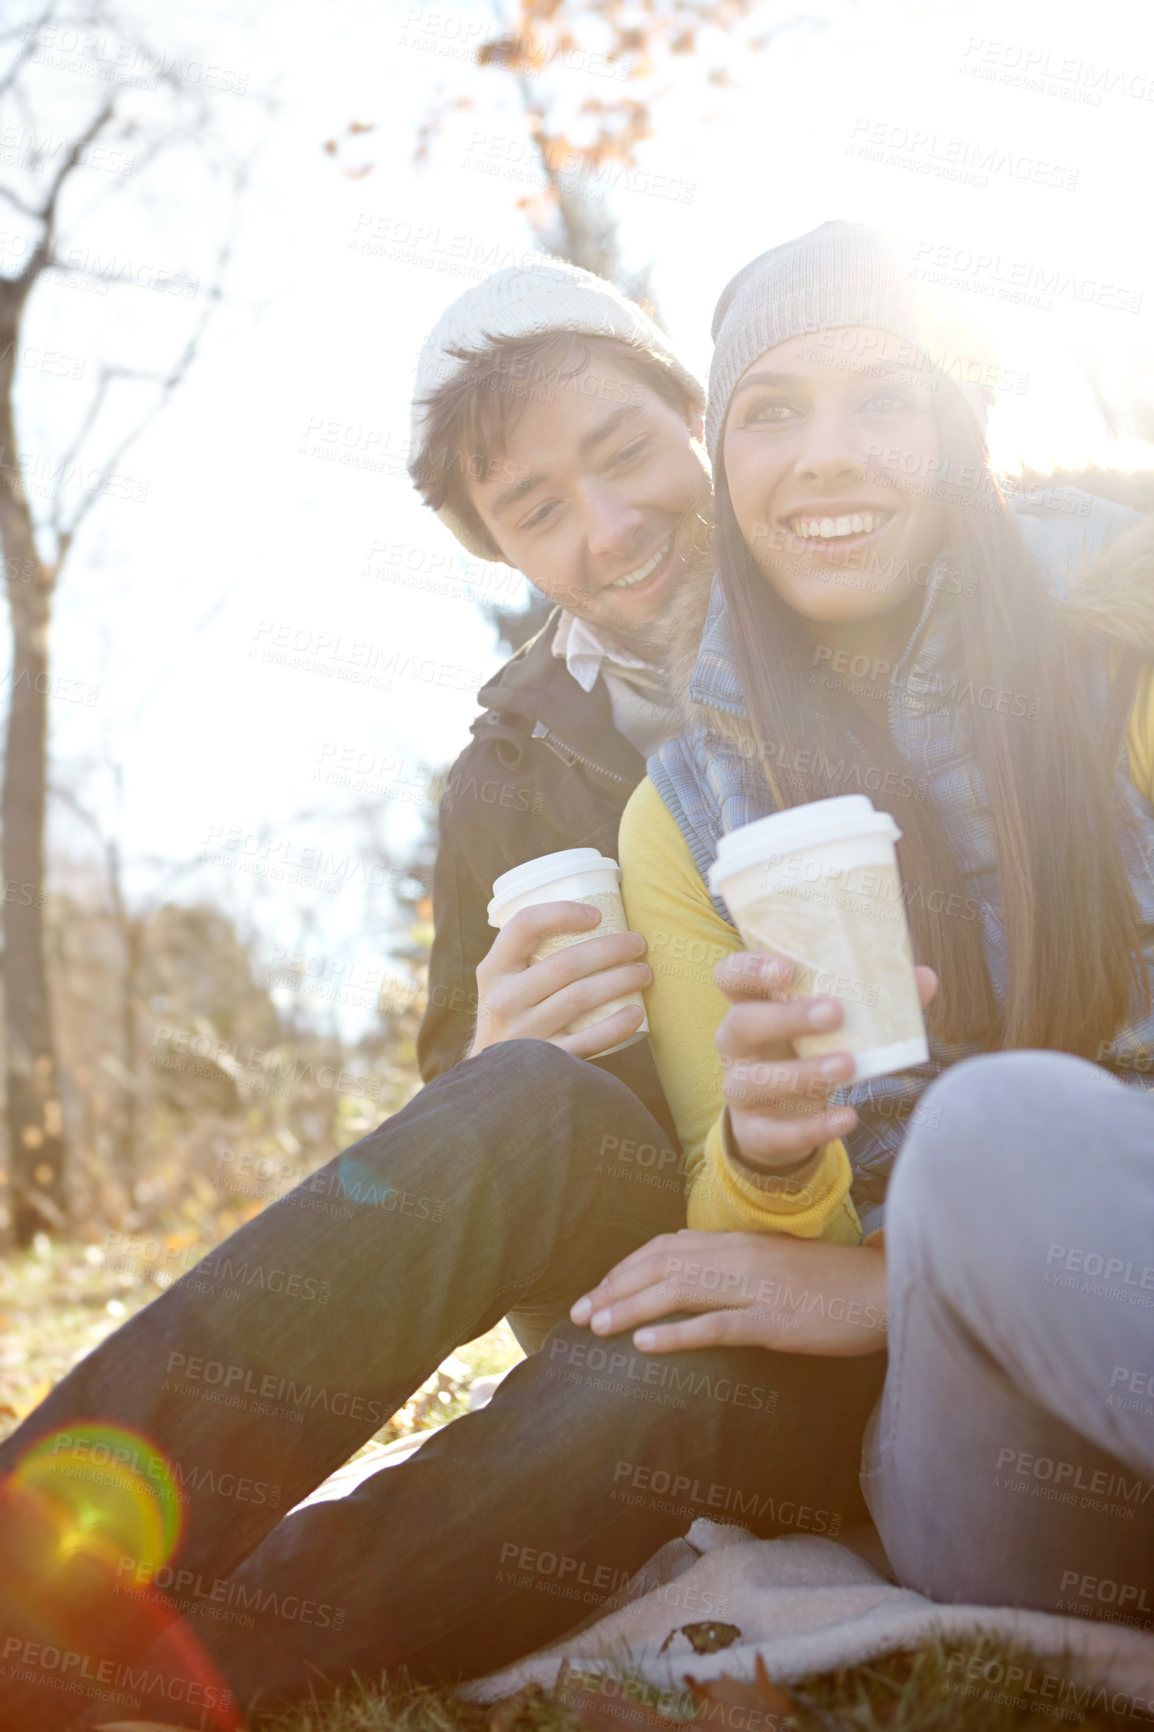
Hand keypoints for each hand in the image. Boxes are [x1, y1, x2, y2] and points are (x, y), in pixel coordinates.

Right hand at [469, 901, 651, 1059]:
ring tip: (644, 973)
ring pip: (580, 998)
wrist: (491, 1079)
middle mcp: (504, 1000)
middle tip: (638, 944)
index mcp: (493, 970)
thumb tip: (593, 916)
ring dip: (620, 981)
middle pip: (566, 964)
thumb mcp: (502, 983)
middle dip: (611, 949)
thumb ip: (528, 956)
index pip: (524, 925)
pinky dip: (616, 1025)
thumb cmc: (510, 1016)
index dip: (563, 912)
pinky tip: (636, 1013)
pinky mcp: (545, 1061)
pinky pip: (587, 1040)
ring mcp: (524, 1033)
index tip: (597, 915)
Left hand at [570, 1228, 887, 1356]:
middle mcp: (740, 1256)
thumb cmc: (829, 1282)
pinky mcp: (774, 1320)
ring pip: (678, 1290)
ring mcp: (756, 1287)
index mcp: (739, 1242)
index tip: (598, 1288)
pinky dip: (676, 1333)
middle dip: (614, 1287)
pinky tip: (644, 1346)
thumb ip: (733, 1259)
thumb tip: (686, 1258)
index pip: (667, 1245)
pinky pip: (716, 1325)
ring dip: (630, 1308)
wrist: (882, 1291)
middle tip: (578, 1312)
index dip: (626, 1266)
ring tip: (595, 1326)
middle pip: (661, 1264)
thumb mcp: (774, 1260)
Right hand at [715, 951, 937, 1172]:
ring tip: (849, 1067)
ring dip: (802, 1073)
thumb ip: (875, 1000)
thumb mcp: (833, 1025)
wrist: (783, 1118)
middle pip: (741, 1023)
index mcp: (751, 1005)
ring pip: (753, 1080)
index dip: (752, 968)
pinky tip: (846, 1117)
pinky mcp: (752, 1130)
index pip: (732, 976)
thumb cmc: (810, 1051)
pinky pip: (773, 1132)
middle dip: (786, 1017)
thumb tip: (925, 978)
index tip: (788, 969)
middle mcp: (736, 1044)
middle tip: (835, 1013)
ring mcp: (739, 1088)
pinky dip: (811, 1128)